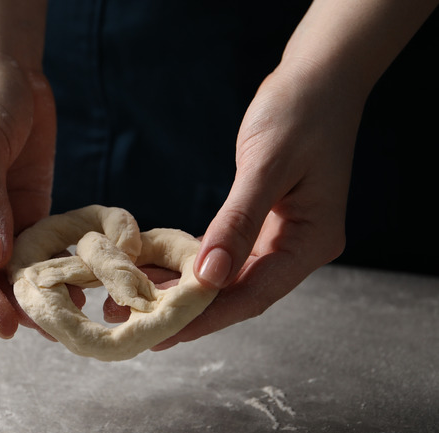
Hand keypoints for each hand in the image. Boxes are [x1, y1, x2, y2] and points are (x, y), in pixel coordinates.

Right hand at [0, 49, 55, 338]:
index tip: (4, 323)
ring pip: (11, 263)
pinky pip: (38, 243)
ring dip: (35, 288)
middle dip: (10, 300)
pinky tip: (75, 283)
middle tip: (46, 329)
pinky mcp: (25, 207)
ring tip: (66, 317)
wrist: (6, 63)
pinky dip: (53, 264)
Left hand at [154, 61, 360, 346]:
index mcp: (312, 240)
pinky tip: (158, 271)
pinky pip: (226, 253)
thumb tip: (208, 276)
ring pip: (229, 277)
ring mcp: (284, 236)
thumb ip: (238, 222)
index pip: (254, 294)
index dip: (207, 317)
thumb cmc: (299, 113)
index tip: (163, 334)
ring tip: (134, 303)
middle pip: (239, 294)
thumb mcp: (266, 166)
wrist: (320, 77)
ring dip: (184, 291)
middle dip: (188, 312)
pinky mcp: (265, 222)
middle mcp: (300, 247)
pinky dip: (192, 264)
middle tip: (135, 326)